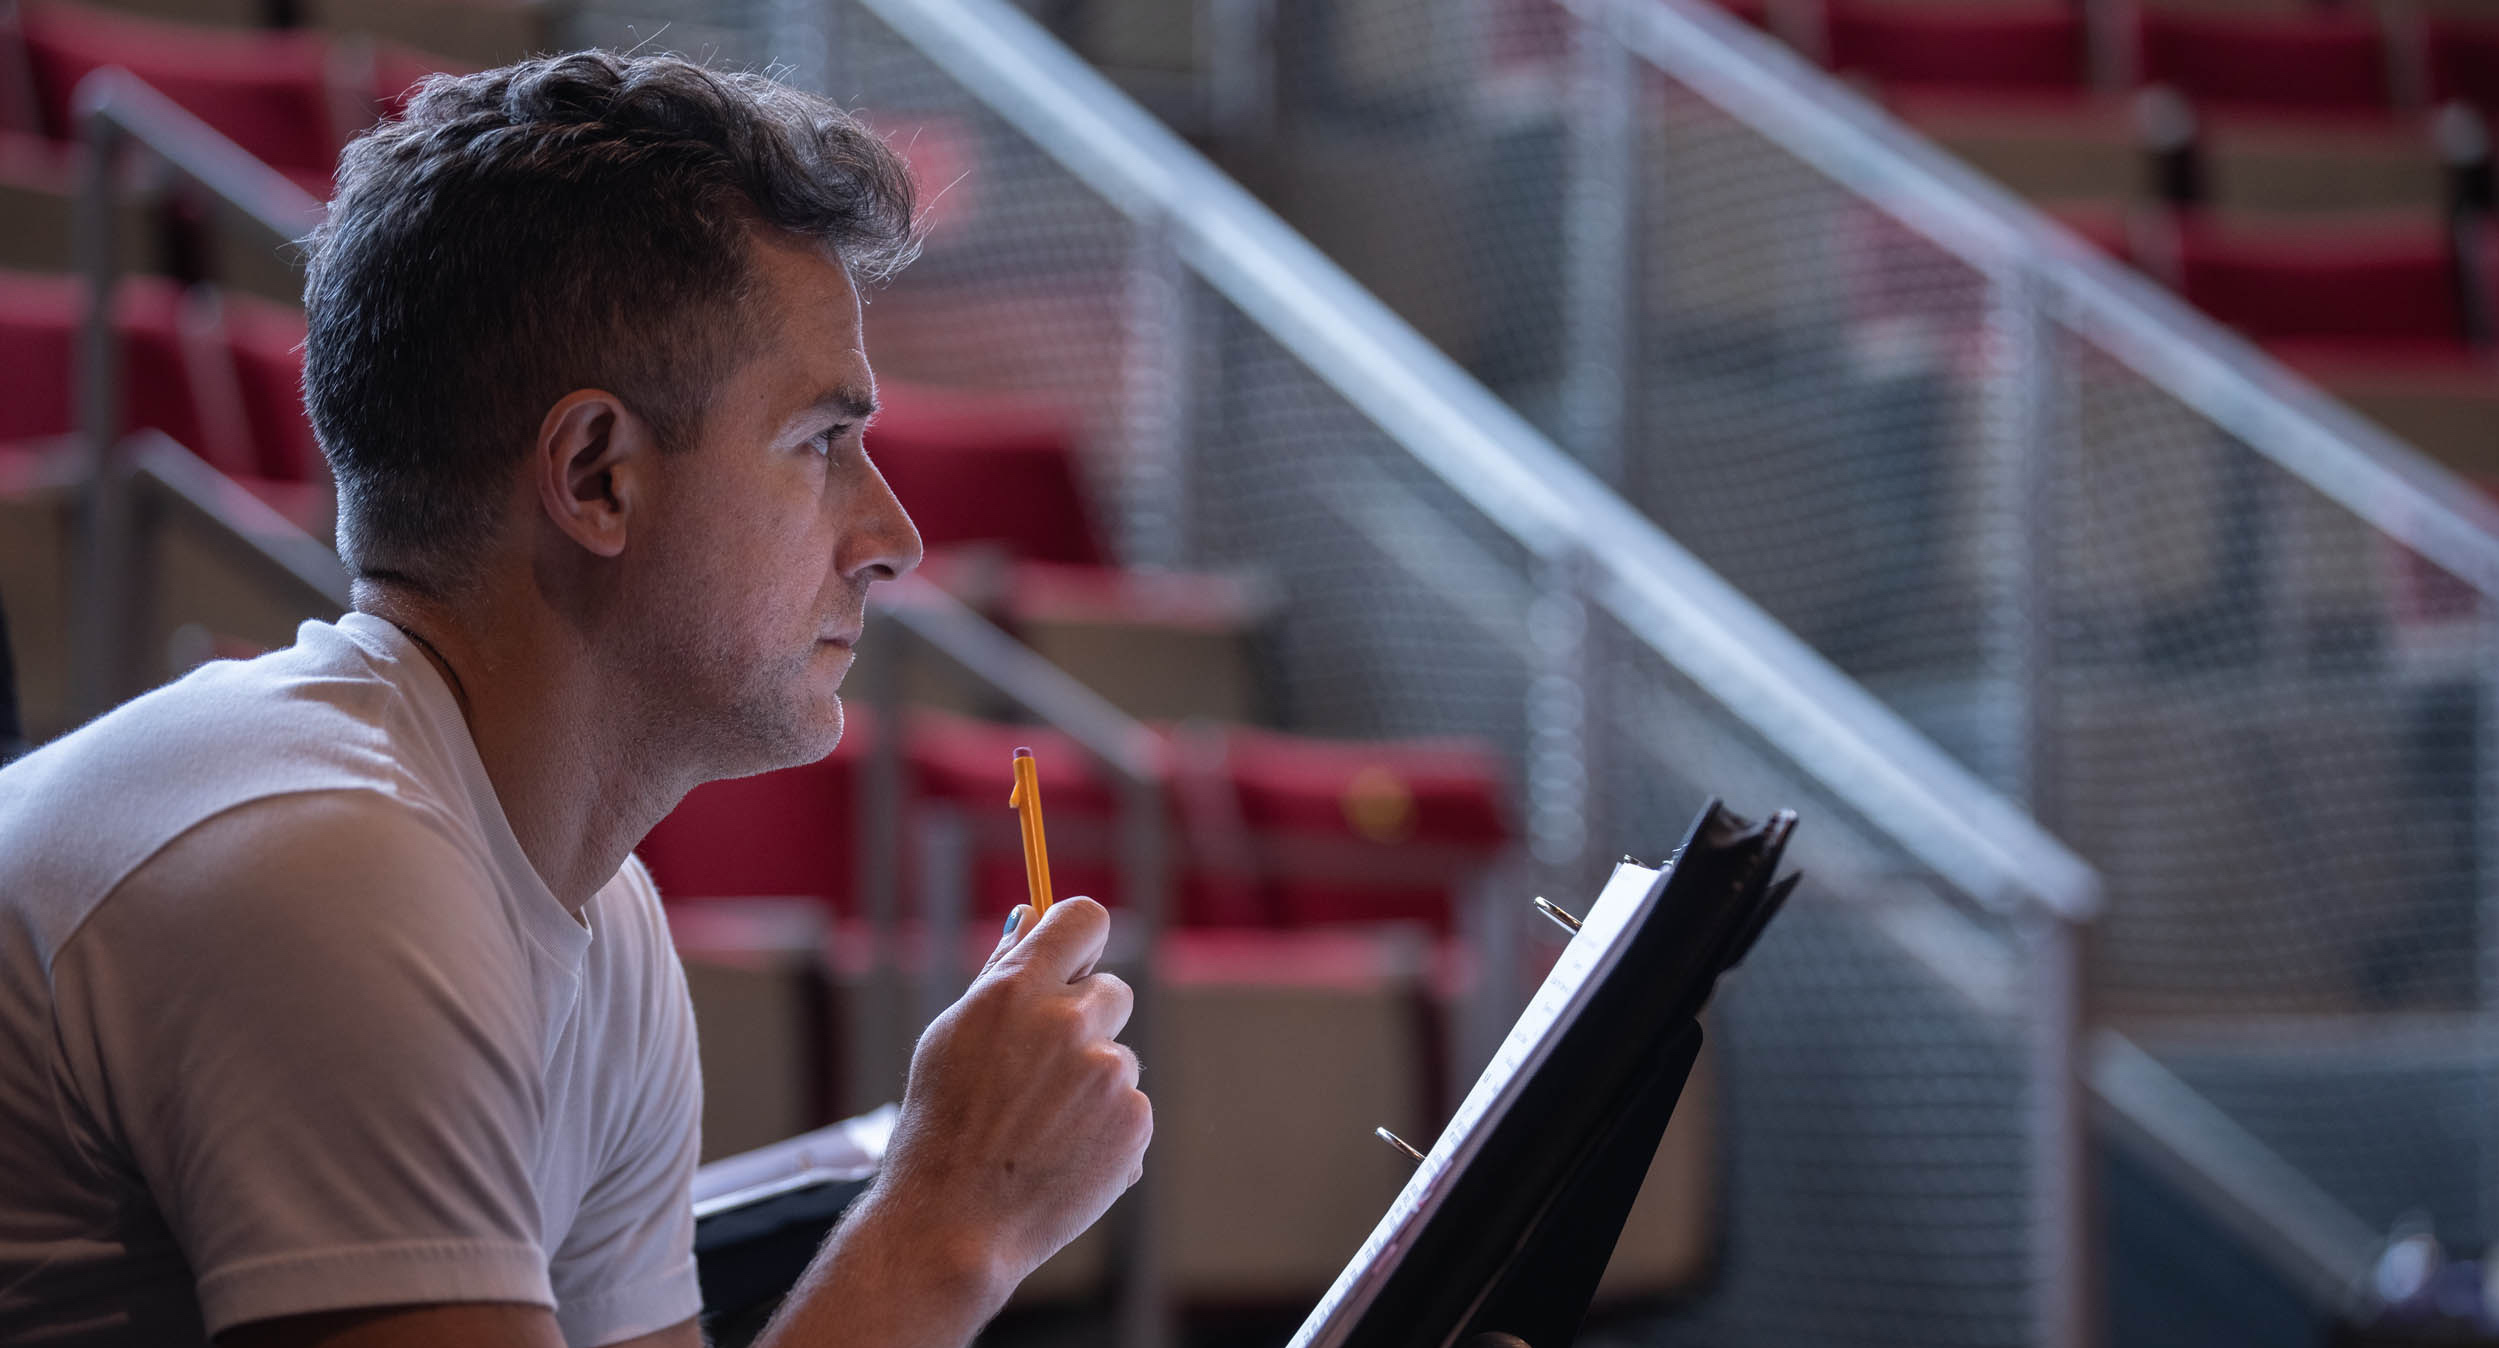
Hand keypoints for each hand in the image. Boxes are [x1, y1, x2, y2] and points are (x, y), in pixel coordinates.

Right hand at [879, 898, 1151, 1291]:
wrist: (952, 1225)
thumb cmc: (941, 1128)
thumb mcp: (952, 1038)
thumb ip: (1000, 976)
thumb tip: (1029, 917)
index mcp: (1016, 990)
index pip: (1084, 919)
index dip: (1081, 939)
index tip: (1073, 961)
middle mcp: (1068, 1022)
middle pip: (1112, 991)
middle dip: (1085, 1022)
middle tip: (1040, 1072)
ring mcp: (1107, 1073)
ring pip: (1118, 1057)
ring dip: (1092, 1083)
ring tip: (1041, 1128)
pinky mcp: (1135, 1122)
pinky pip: (1129, 1107)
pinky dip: (1105, 1128)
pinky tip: (1062, 1155)